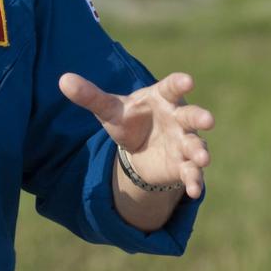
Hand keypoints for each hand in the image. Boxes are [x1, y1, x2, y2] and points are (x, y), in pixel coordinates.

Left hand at [59, 71, 212, 198]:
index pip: (172, 88)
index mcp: (162, 98)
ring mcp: (184, 142)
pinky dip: (194, 181)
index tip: (188, 81)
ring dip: (200, 151)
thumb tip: (62, 80)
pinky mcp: (183, 165)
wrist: (140, 147)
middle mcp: (178, 119)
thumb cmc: (130, 120)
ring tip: (203, 158)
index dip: (180, 84)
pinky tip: (194, 190)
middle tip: (208, 120)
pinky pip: (191, 172)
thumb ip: (90, 96)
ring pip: (196, 145)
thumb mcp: (109, 110)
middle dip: (200, 117)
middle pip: (192, 116)